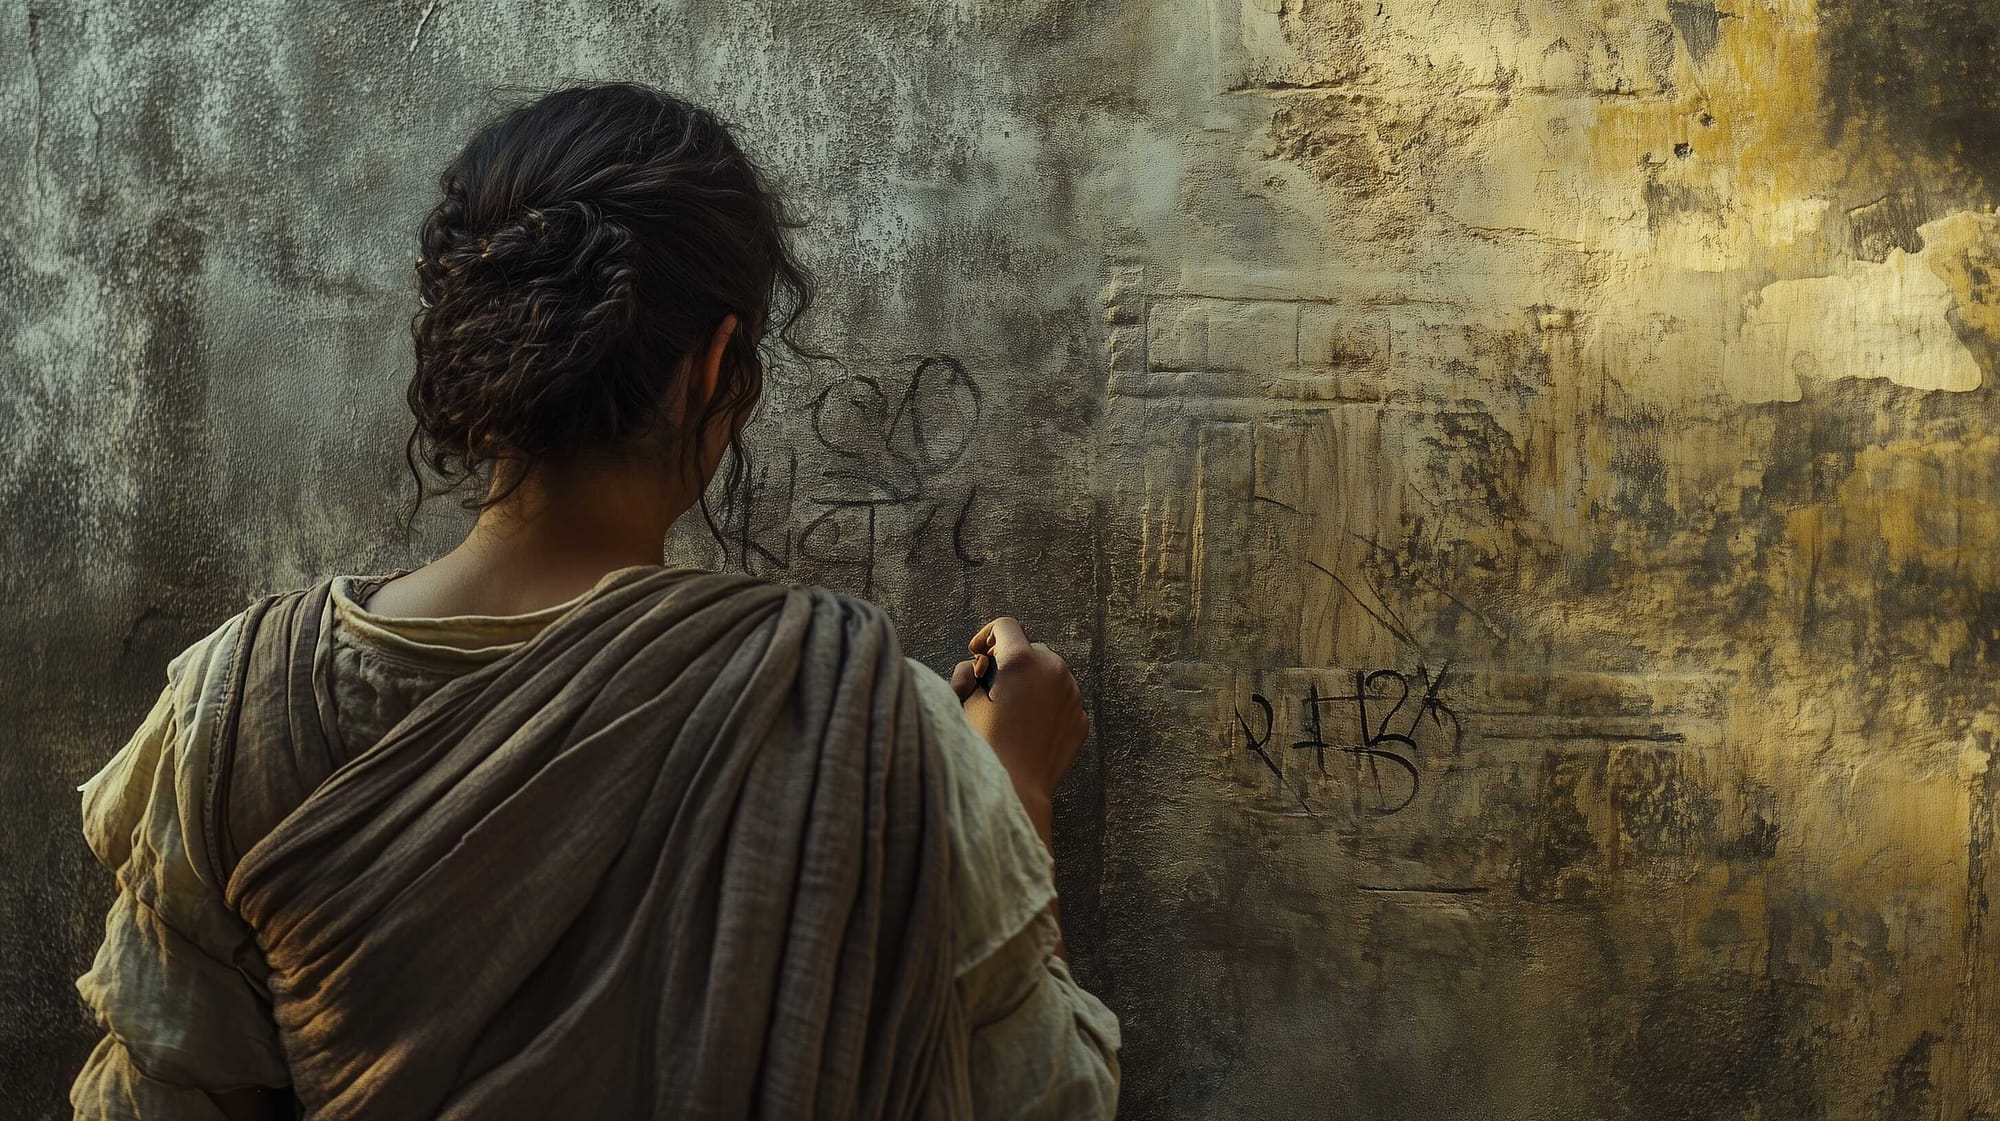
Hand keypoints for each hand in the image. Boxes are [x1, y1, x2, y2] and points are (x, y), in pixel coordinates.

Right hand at [950, 617, 1087, 810]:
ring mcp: (1071, 694)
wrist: (1017, 790)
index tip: (979, 653)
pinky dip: (1047, 705)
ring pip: (1050, 674)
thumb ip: (968, 674)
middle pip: (1030, 649)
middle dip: (1010, 662)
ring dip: (1031, 682)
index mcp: (1020, 660)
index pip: (1005, 625)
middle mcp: (1052, 670)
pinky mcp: (1081, 717)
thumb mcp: (964, 703)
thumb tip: (976, 668)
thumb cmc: (984, 746)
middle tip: (991, 688)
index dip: (987, 636)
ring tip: (1011, 711)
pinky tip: (1029, 728)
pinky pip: (1063, 700)